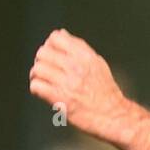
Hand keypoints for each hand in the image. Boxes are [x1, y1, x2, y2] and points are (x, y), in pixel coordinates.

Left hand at [29, 29, 131, 144]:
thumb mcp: (97, 63)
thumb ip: (79, 48)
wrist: (113, 115)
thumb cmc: (105, 91)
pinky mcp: (61, 99)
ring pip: (38, 69)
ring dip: (36, 74)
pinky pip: (37, 87)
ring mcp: (68, 83)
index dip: (50, 44)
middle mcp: (76, 67)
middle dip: (41, 60)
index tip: (52, 54)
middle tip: (45, 69)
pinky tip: (42, 91)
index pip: (56, 38)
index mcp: (85, 56)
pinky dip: (36, 88)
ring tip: (41, 80)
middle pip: (43, 52)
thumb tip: (61, 33)